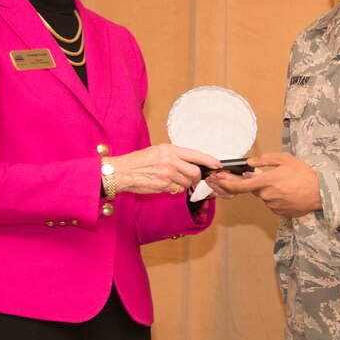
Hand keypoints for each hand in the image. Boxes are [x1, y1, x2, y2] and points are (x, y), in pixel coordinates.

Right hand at [108, 143, 222, 194]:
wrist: (122, 172)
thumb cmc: (138, 161)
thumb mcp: (157, 151)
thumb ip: (174, 155)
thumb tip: (191, 162)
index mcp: (170, 150)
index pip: (196, 155)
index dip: (209, 160)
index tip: (217, 164)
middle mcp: (170, 161)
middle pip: (195, 172)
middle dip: (197, 178)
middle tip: (193, 179)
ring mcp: (168, 174)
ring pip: (187, 182)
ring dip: (185, 185)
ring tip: (174, 181)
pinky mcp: (164, 185)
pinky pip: (178, 189)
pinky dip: (176, 189)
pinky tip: (167, 185)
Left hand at [212, 151, 321, 217]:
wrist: (321, 193)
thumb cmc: (304, 175)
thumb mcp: (285, 159)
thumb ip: (264, 159)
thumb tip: (250, 163)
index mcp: (266, 182)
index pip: (240, 186)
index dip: (227, 184)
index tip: (219, 181)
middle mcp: (267, 196)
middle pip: (254, 189)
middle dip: (259, 182)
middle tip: (275, 177)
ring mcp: (273, 206)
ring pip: (264, 196)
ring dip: (270, 190)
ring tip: (286, 184)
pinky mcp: (280, 212)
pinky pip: (273, 203)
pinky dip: (278, 197)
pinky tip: (289, 192)